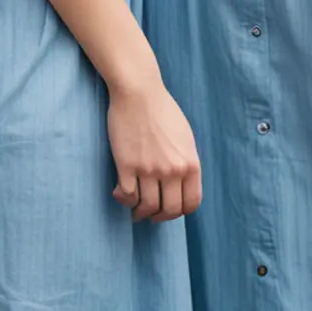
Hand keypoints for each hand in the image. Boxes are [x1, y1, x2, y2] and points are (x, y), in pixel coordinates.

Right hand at [108, 73, 201, 221]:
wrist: (139, 93)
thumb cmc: (162, 111)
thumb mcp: (185, 137)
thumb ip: (186, 163)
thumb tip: (182, 185)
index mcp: (190, 163)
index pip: (191, 203)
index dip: (180, 212)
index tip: (170, 210)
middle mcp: (172, 170)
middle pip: (169, 210)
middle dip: (160, 217)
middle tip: (151, 215)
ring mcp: (149, 169)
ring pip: (147, 207)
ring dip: (140, 212)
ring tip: (135, 209)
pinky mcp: (127, 166)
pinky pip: (127, 196)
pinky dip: (124, 199)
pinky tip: (120, 192)